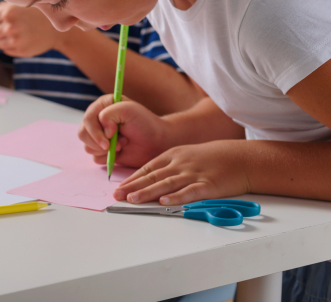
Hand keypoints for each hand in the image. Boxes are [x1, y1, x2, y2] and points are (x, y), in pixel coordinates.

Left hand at [0, 3, 61, 56]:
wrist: (55, 29)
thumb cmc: (35, 14)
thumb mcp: (19, 4)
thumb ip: (0, 9)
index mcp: (8, 12)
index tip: (1, 20)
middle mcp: (10, 26)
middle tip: (9, 28)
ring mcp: (15, 40)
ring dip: (4, 39)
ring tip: (16, 34)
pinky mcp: (20, 51)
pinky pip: (6, 50)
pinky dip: (11, 46)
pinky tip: (21, 40)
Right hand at [78, 95, 171, 167]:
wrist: (157, 142)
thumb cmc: (145, 123)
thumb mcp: (128, 110)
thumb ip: (108, 114)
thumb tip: (103, 132)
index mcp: (101, 106)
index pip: (87, 119)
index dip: (96, 130)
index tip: (111, 136)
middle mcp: (97, 120)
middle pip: (83, 134)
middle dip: (99, 141)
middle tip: (118, 143)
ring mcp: (99, 136)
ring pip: (87, 146)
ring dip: (105, 149)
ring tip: (122, 144)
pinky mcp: (102, 150)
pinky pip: (95, 157)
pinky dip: (107, 157)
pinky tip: (120, 152)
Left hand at [113, 140, 251, 204]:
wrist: (240, 157)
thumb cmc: (211, 158)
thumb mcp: (185, 156)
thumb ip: (168, 166)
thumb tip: (149, 179)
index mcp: (173, 156)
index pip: (147, 168)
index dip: (132, 179)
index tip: (119, 187)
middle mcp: (180, 164)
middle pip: (153, 176)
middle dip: (133, 187)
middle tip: (117, 195)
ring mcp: (193, 174)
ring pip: (166, 184)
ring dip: (148, 192)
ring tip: (133, 199)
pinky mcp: (208, 186)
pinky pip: (190, 192)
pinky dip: (176, 197)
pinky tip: (164, 202)